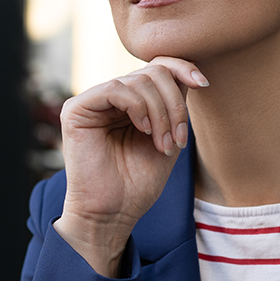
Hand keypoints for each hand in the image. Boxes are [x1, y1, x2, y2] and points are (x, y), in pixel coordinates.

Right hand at [52, 56, 208, 275]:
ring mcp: (93, 101)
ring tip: (162, 144)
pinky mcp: (76, 109)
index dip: (182, 68)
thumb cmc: (139, 182)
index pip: (157, 66)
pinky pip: (115, 89)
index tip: (203, 84)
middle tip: (177, 140)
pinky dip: (138, 107)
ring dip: (161, 114)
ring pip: (139, 80)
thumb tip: (191, 72)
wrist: (113, 214)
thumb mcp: (168, 136)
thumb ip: (175, 104)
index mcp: (132, 101)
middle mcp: (112, 97)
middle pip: (153, 72)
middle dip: (174, 105)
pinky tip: (143, 130)